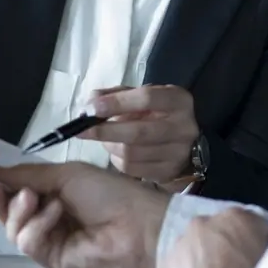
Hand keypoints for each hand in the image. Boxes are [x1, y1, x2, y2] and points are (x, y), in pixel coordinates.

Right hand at [0, 162, 171, 267]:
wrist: (137, 223)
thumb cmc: (108, 191)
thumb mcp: (64, 174)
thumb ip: (26, 174)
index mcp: (52, 194)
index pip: (15, 191)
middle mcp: (46, 218)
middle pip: (8, 212)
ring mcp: (48, 241)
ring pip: (13, 228)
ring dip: (19, 209)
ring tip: (35, 197)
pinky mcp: (51, 260)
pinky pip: (28, 242)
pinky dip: (37, 225)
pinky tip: (55, 214)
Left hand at [79, 84, 199, 182]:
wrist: (185, 143)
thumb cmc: (158, 114)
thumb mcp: (142, 96)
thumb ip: (116, 95)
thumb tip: (90, 102)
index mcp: (178, 100)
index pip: (146, 98)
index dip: (117, 103)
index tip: (92, 108)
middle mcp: (183, 127)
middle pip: (138, 132)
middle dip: (105, 131)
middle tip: (82, 130)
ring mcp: (178, 153)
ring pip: (132, 153)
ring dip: (109, 146)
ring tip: (105, 139)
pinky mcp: (168, 172)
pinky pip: (132, 169)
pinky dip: (116, 160)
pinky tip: (117, 152)